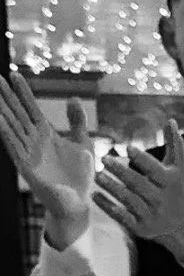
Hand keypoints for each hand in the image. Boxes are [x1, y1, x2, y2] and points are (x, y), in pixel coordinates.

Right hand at [0, 75, 94, 242]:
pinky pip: (14, 147)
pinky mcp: (27, 167)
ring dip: (3, 111)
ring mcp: (28, 153)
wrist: (77, 203)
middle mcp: (34, 141)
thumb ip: (77, 121)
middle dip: (6, 96)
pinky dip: (6, 133)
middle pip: (17, 113)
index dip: (22, 90)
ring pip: (12, 126)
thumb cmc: (79, 176)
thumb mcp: (82, 143)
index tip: (12, 72)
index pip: (30, 107)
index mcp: (46, 134)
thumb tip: (73, 98)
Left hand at [95, 121, 183, 264]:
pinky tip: (95, 195)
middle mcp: (161, 199)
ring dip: (112, 188)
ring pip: (129, 200)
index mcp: (170, 182)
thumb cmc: (174, 187)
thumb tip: (170, 120)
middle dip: (121, 172)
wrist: (180, 223)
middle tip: (104, 159)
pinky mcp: (140, 227)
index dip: (141, 159)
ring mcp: (151, 215)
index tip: (126, 148)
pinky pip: (122, 217)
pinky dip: (108, 206)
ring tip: (98, 176)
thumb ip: (174, 144)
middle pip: (139, 184)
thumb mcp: (178, 167)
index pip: (154, 170)